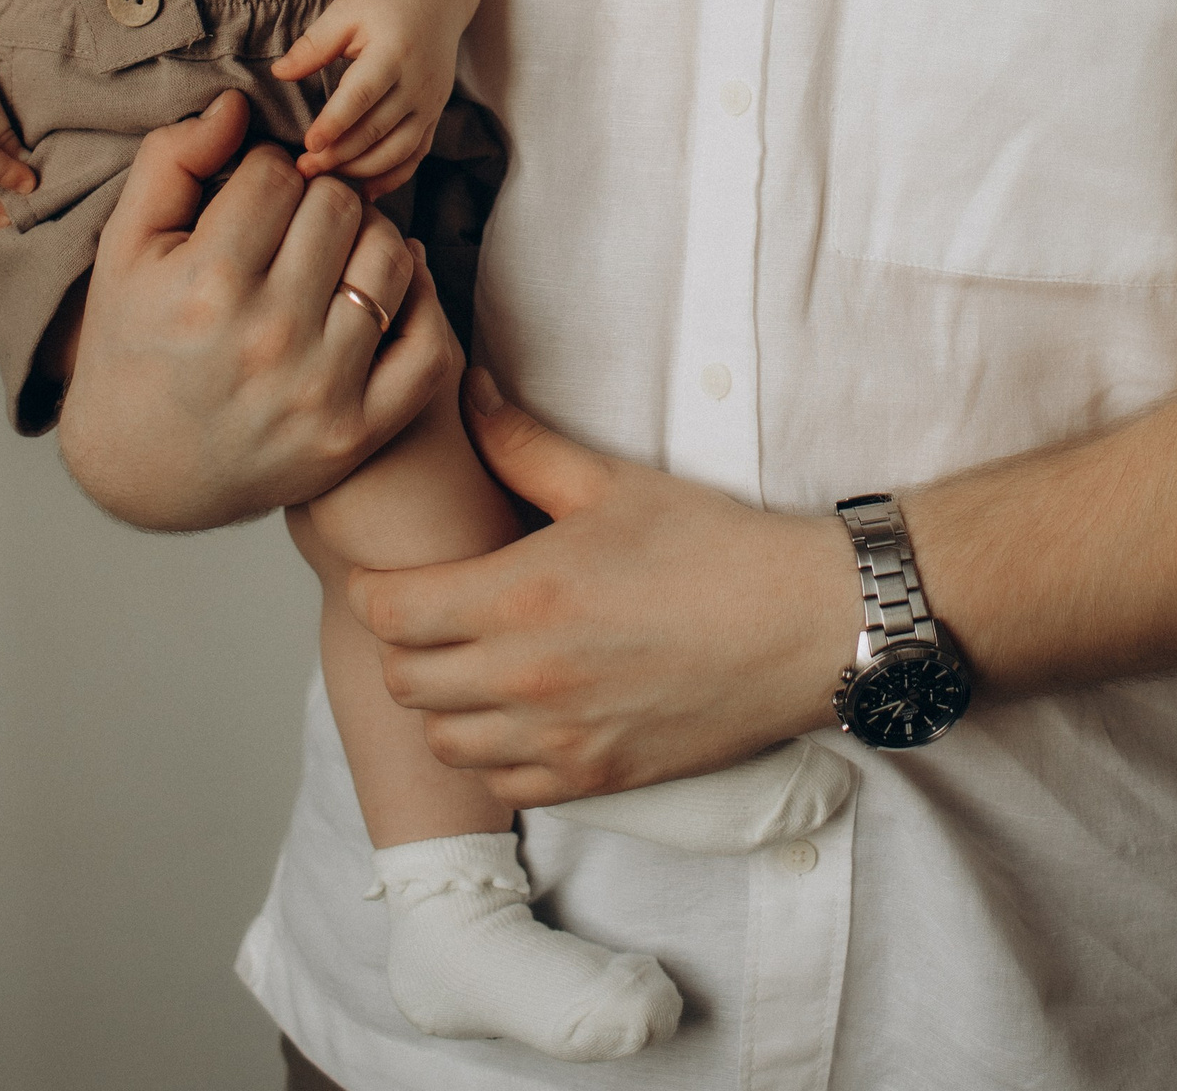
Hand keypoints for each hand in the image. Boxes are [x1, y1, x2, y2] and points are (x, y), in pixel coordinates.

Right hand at [57, 89, 458, 530]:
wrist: (139, 471)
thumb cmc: (132, 344)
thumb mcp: (124, 248)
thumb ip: (173, 161)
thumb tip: (239, 104)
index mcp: (208, 285)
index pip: (278, 174)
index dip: (263, 173)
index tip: (249, 199)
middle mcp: (270, 337)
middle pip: (339, 206)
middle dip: (314, 200)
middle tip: (290, 226)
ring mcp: (322, 390)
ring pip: (391, 257)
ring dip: (365, 242)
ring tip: (329, 256)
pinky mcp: (358, 433)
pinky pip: (430, 344)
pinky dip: (419, 304)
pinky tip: (381, 290)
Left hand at [276, 0, 467, 188]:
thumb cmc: (383, 1)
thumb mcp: (347, 11)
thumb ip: (314, 44)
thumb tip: (279, 73)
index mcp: (394, 52)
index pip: (363, 95)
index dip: (335, 123)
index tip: (308, 145)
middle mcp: (418, 82)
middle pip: (378, 129)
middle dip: (340, 155)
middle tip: (303, 170)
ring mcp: (431, 102)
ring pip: (399, 150)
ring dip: (363, 170)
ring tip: (326, 178)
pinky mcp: (435, 115)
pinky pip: (417, 155)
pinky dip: (394, 177)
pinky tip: (366, 191)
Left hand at [347, 370, 859, 806]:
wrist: (802, 625)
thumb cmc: (713, 546)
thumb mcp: (611, 482)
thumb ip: (522, 443)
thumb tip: (470, 391)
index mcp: (521, 596)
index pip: (390, 612)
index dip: (374, 588)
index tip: (390, 572)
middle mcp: (527, 679)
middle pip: (403, 681)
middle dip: (403, 643)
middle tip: (431, 610)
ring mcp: (559, 739)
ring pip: (443, 742)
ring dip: (441, 704)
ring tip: (469, 662)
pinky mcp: (595, 779)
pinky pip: (501, 785)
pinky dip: (491, 754)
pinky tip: (516, 713)